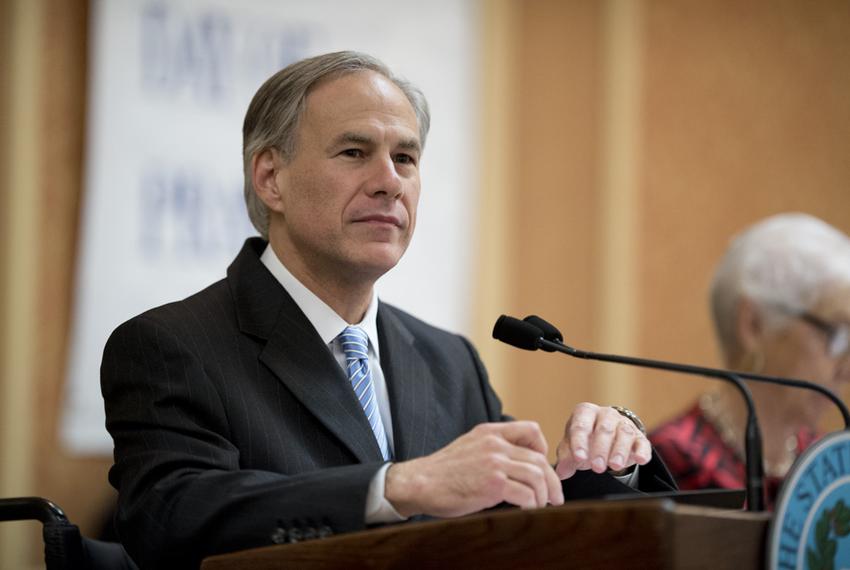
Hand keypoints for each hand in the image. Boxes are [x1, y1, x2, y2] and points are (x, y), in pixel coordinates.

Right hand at [385, 421, 563, 517]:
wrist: (420, 483)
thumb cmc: (444, 471)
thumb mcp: (470, 446)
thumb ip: (493, 448)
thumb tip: (519, 464)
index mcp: (490, 432)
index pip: (531, 429)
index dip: (543, 448)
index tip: (542, 467)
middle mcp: (495, 444)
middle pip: (538, 459)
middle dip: (551, 481)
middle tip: (555, 497)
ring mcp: (494, 463)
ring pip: (536, 476)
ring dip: (544, 495)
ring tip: (542, 506)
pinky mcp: (493, 484)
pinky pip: (526, 494)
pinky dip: (532, 504)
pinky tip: (527, 510)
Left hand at [554, 402, 650, 478]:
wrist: (607, 436)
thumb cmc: (585, 441)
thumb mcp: (573, 446)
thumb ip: (566, 457)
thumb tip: (561, 472)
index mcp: (585, 413)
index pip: (581, 425)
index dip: (579, 442)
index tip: (579, 457)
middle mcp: (606, 414)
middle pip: (604, 429)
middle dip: (600, 449)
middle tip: (597, 467)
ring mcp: (624, 424)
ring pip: (624, 434)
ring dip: (619, 451)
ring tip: (614, 466)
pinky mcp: (639, 436)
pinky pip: (642, 442)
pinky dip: (642, 451)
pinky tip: (640, 460)